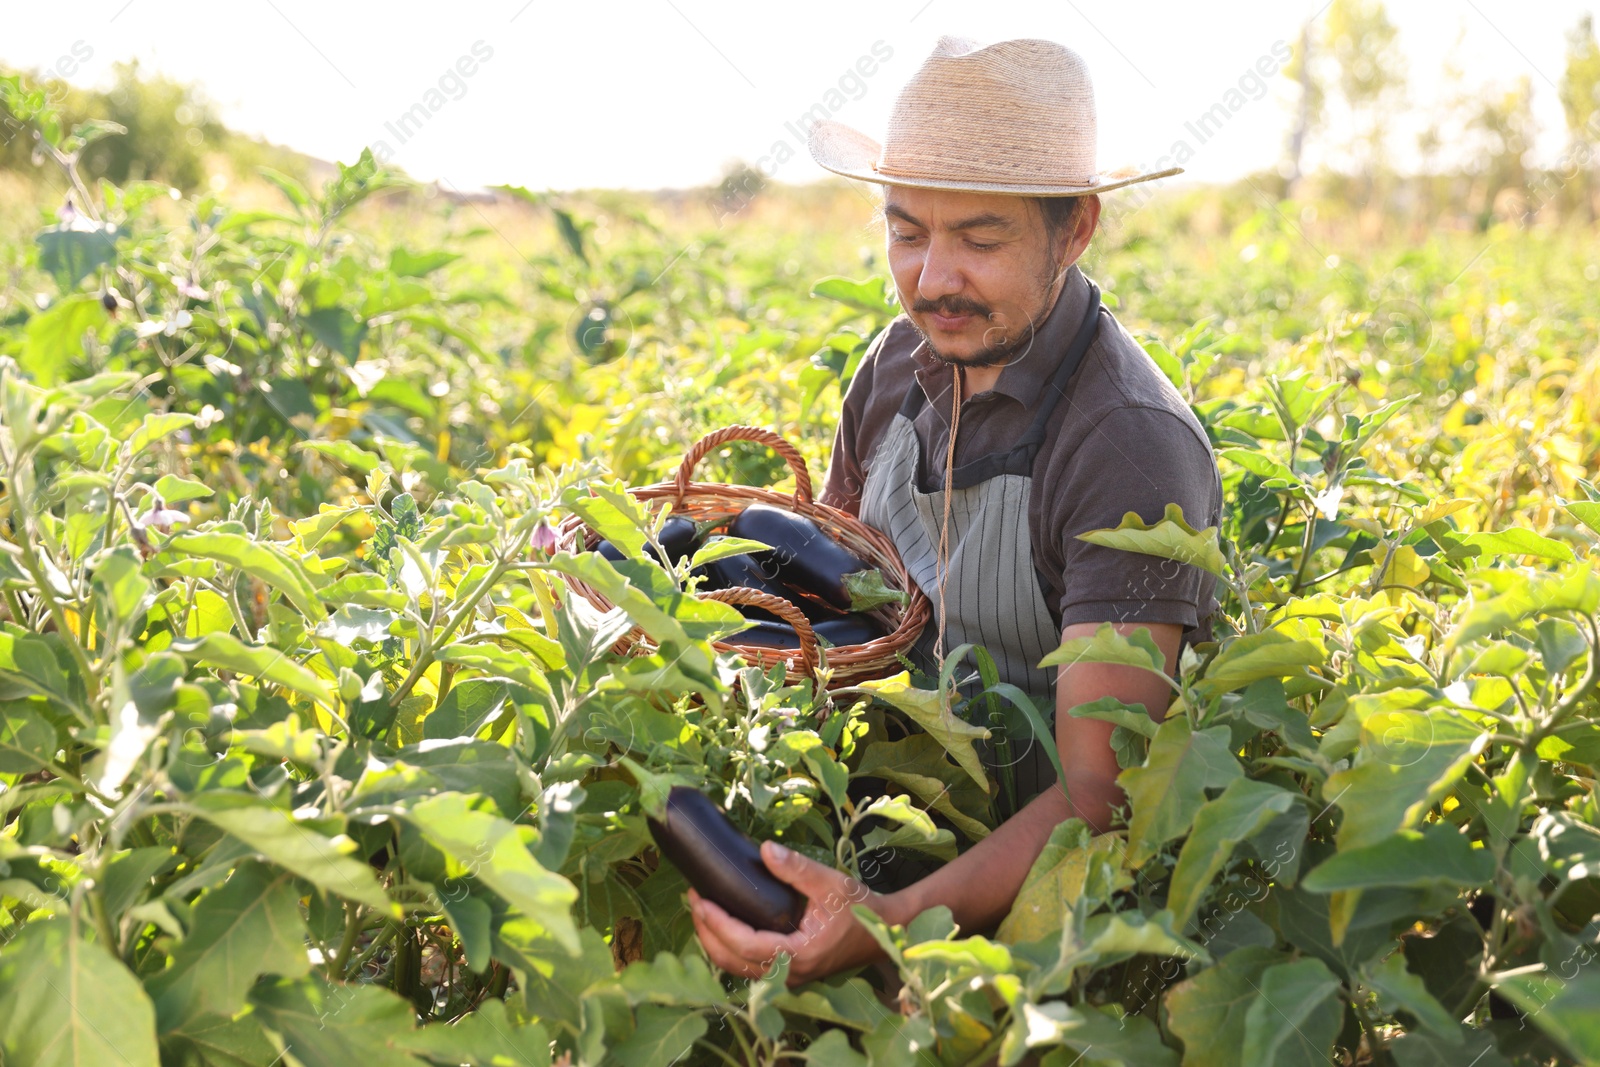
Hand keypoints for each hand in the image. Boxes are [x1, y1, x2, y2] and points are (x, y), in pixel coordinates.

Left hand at [689, 841, 888, 985]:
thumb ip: (797, 868)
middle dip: (706, 932)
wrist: (885, 931)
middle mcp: (789, 973)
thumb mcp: (831, 883)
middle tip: (693, 900)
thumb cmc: (860, 907)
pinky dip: (728, 950)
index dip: (717, 924)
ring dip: (714, 943)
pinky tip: (721, 926)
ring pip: (736, 969)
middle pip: (731, 961)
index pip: (744, 944)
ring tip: (701, 911)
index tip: (699, 900)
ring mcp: (788, 978)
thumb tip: (764, 849)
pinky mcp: (788, 974)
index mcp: (798, 954)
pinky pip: (748, 968)